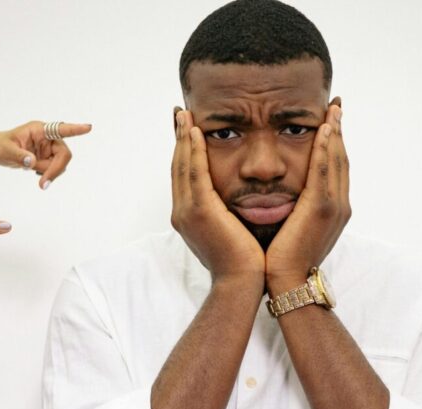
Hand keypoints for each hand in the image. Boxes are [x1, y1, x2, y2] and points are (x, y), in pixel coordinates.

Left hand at [0, 120, 91, 189]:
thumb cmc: (1, 146)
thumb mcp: (6, 150)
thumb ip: (19, 156)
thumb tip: (31, 162)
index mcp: (39, 130)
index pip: (60, 129)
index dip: (75, 129)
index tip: (88, 128)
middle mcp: (48, 138)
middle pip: (63, 154)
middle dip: (55, 169)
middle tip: (43, 184)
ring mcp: (49, 148)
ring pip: (60, 164)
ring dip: (50, 174)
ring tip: (35, 177)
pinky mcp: (48, 158)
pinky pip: (55, 169)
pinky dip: (48, 175)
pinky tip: (36, 174)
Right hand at [170, 109, 263, 284]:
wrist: (241, 282)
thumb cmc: (243, 261)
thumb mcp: (231, 231)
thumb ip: (226, 213)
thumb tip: (234, 201)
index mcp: (189, 217)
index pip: (183, 177)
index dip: (183, 151)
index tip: (186, 129)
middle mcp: (182, 212)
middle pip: (178, 167)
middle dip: (178, 139)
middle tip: (180, 114)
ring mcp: (188, 212)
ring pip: (182, 166)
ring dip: (183, 138)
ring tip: (185, 115)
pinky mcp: (200, 211)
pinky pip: (194, 173)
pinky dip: (193, 151)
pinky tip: (195, 131)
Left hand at [266, 101, 349, 291]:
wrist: (288, 281)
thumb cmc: (284, 261)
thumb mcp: (294, 229)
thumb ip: (296, 209)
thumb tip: (286, 197)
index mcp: (334, 210)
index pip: (336, 169)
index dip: (335, 144)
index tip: (332, 122)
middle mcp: (340, 205)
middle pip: (341, 159)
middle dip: (339, 131)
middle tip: (336, 106)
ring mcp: (333, 206)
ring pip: (336, 160)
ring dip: (335, 132)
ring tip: (332, 109)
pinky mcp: (320, 208)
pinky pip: (324, 171)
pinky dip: (326, 148)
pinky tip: (324, 129)